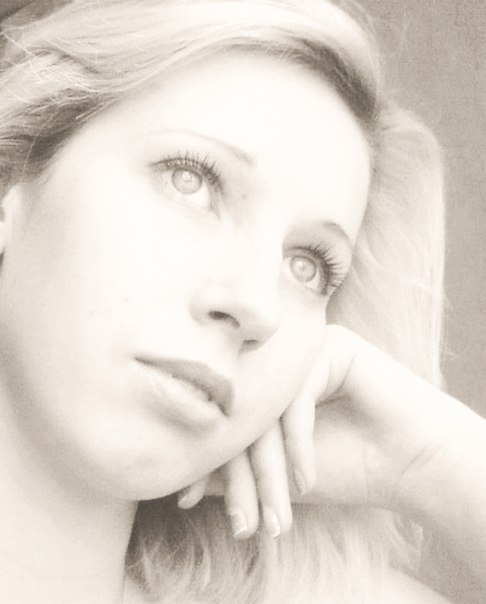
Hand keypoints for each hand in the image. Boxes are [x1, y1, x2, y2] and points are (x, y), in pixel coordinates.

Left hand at [177, 325, 479, 535]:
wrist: (410, 460)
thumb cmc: (345, 465)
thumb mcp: (277, 473)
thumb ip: (233, 471)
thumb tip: (180, 485)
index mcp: (262, 381)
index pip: (224, 417)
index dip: (208, 462)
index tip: (187, 500)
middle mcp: (278, 360)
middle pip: (243, 415)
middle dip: (243, 476)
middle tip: (243, 524)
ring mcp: (304, 351)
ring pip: (267, 409)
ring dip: (269, 470)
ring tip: (274, 517)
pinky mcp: (331, 347)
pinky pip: (297, 399)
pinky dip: (298, 445)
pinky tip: (305, 482)